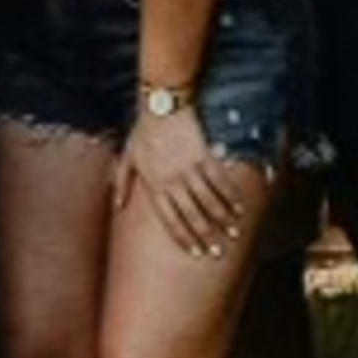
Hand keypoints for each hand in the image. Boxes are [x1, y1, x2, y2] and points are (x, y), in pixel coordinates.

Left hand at [121, 97, 245, 258]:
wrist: (162, 104)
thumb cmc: (143, 130)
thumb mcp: (128, 155)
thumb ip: (122, 181)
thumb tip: (117, 204)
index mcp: (154, 184)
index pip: (170, 219)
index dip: (184, 237)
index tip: (195, 252)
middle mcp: (172, 181)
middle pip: (192, 215)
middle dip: (206, 236)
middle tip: (218, 252)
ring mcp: (189, 169)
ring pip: (208, 201)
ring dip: (222, 219)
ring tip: (233, 234)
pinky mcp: (203, 156)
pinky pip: (219, 181)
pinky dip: (230, 195)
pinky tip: (239, 208)